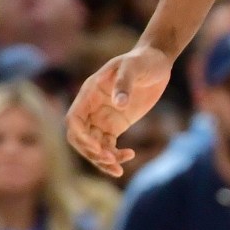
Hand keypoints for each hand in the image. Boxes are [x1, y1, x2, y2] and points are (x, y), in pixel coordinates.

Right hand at [65, 45, 174, 176]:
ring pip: (94, 146)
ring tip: (119, 169)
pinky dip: (115, 155)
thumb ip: (124, 83)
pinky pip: (109, 146)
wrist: (156, 61)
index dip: (81, 137)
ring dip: (103, 160)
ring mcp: (103, 118)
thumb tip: (119, 104)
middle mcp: (92, 108)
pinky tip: (130, 156)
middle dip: (91, 153)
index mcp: (89, 93)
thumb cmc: (143, 60)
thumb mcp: (133, 67)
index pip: (73, 120)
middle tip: (111, 161)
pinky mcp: (116, 125)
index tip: (98, 148)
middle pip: (80, 138)